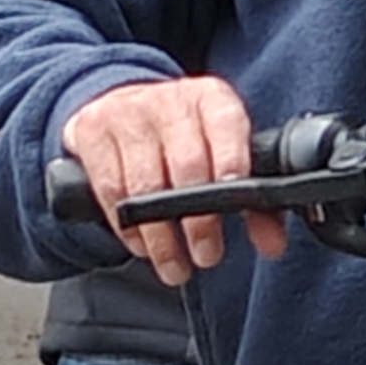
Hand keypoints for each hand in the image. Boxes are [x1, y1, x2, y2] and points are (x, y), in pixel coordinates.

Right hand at [65, 67, 271, 283]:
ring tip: (175, 266)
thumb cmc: (182, 136)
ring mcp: (128, 113)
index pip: (227, 126)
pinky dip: (128, 227)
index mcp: (211, 99)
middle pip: (187, 163)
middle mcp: (170, 101)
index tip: (235, 198)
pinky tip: (143, 244)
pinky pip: (111, 189)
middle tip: (206, 255)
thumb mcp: (220, 151)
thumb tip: (273, 244)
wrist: (119, 102)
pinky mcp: (92, 131)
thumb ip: (254, 200)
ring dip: (161, 235)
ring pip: (145, 184)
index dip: (232, 162)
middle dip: (199, 219)